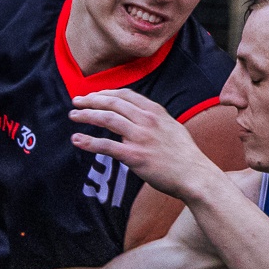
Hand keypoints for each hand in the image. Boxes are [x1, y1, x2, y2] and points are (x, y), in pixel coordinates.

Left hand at [68, 89, 217, 201]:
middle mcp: (147, 121)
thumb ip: (154, 120)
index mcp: (156, 112)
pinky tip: (76, 140)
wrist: (195, 175)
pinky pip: (107, 146)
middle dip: (91, 100)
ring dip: (86, 115)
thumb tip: (138, 116)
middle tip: (76, 101)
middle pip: (113, 104)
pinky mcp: (135, 156)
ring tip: (73, 115)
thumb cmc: (184, 155)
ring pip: (107, 119)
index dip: (106, 93)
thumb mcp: (172, 128)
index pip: (126, 95)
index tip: (93, 95)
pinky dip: (89, 142)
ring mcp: (141, 138)